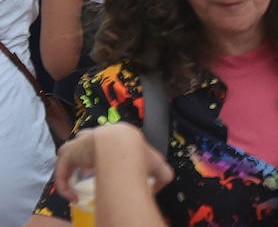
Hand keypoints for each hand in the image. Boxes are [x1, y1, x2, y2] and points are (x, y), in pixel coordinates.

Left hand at [55, 124, 174, 203]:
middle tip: (88, 168)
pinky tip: (72, 196)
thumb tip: (158, 187)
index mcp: (118, 134)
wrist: (122, 149)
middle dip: (85, 151)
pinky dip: (65, 184)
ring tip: (76, 181)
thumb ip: (162, 176)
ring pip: (71, 150)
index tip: (107, 168)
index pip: (108, 140)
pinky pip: (62, 170)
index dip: (106, 154)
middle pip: (86, 139)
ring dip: (72, 164)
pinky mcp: (69, 153)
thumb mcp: (157, 165)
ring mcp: (81, 142)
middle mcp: (98, 134)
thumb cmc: (138, 154)